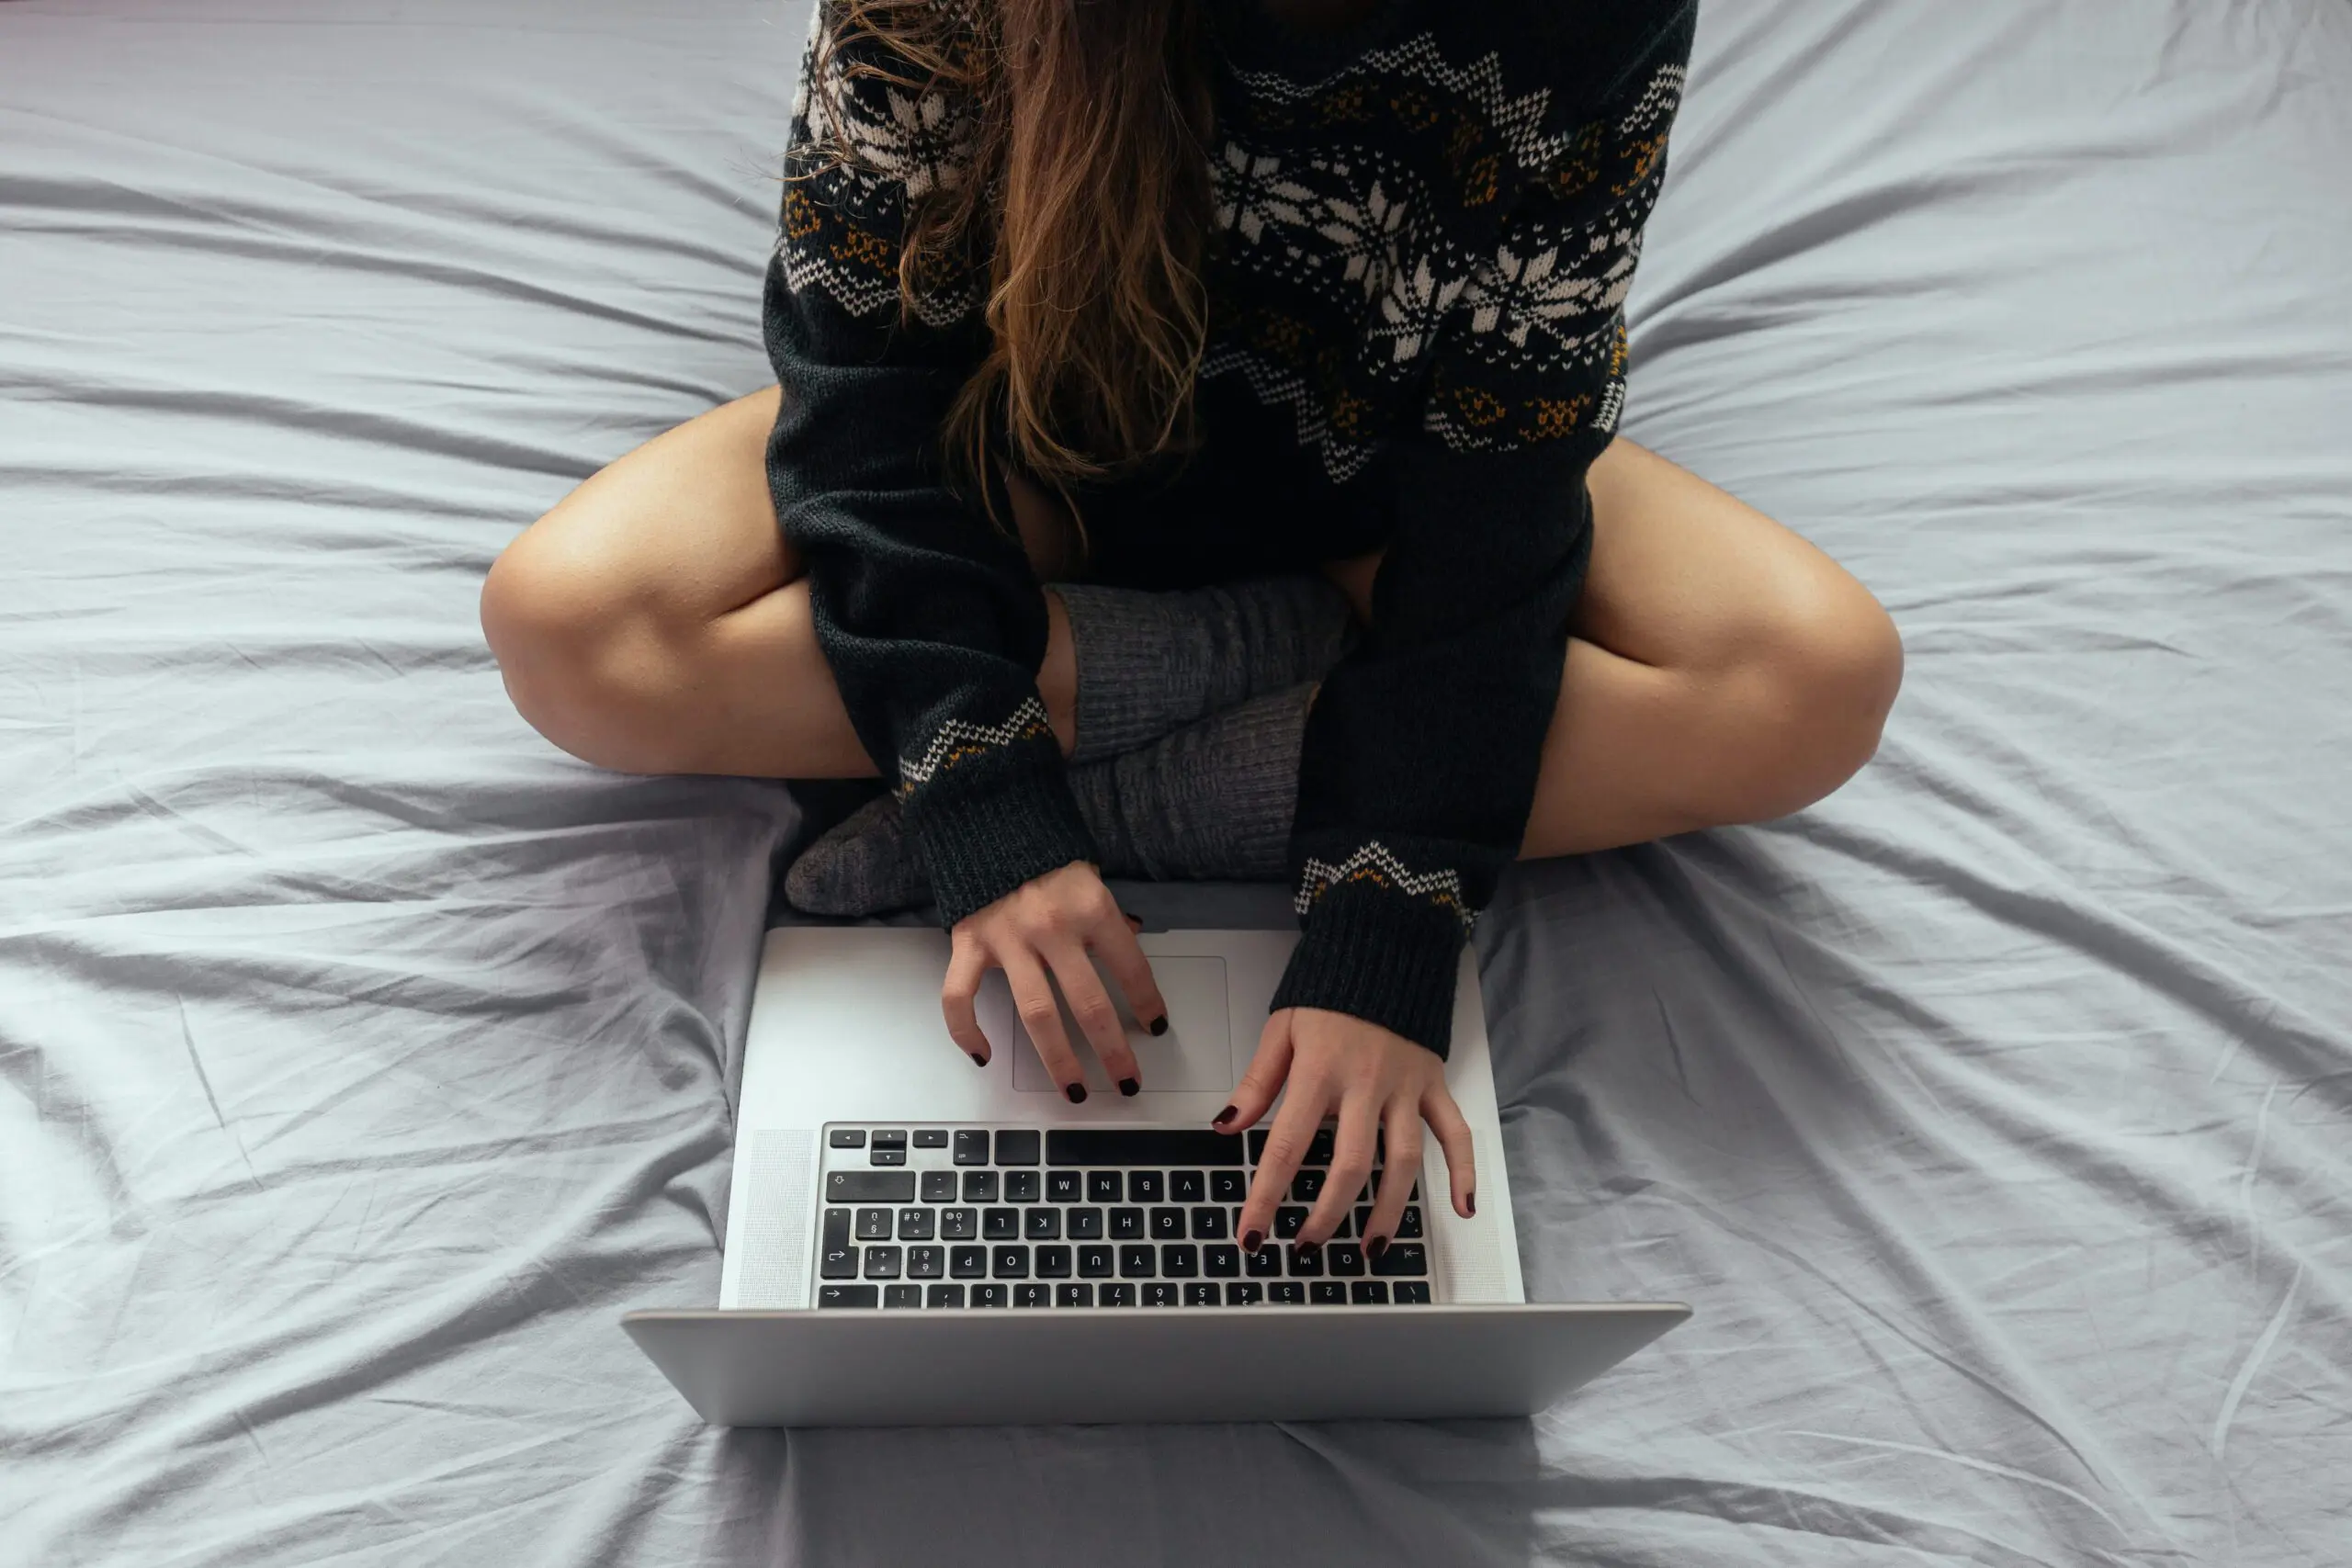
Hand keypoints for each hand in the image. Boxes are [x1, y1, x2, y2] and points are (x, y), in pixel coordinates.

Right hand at [941, 861, 1167, 1101]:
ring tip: (1073, 1092)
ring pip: (1037, 1015)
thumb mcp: (1089, 876)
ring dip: (1058, 1060)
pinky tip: (984, 1056)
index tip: (1156, 1029)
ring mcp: (1008, 939)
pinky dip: (967, 1032)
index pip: (1131, 967)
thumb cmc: (1043, 850)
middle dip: (1112, 1051)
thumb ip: (1108, 916)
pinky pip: (961, 998)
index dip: (1147, 1003)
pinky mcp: (968, 943)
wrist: (984, 816)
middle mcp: (1052, 928)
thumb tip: (1132, 942)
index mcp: (1090, 907)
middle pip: (1088, 1004)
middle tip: (1127, 1082)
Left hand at [1219, 1007, 1476, 1257]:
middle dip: (1327, 1215)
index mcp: (1319, 1071)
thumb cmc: (1329, 991)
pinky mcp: (1434, 1084)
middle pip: (1349, 1164)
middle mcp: (1365, 1084)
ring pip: (1403, 1160)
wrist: (1386, 948)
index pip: (1286, 1145)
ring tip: (1370, 1249)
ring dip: (1388, 1211)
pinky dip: (1464, 1171)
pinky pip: (1455, 1132)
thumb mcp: (1281, 1029)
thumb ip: (1257, 1082)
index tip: (1252, 1235)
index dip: (1266, 1196)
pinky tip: (1461, 1208)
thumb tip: (1226, 1126)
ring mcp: (1405, 1087)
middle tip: (1306, 1248)